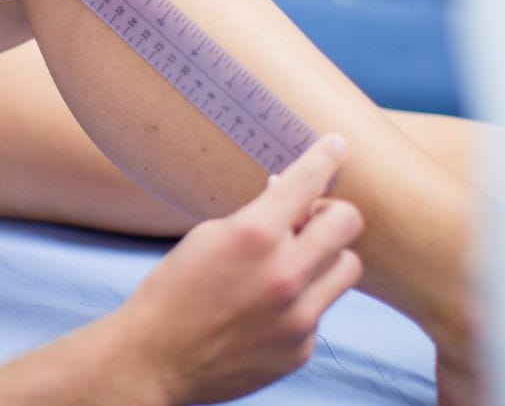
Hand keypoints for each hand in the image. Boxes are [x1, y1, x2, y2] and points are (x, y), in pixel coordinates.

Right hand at [116, 136, 362, 403]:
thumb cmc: (172, 292)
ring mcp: (298, 316)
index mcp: (254, 235)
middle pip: (347, 222)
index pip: (307, 180)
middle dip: (332, 212)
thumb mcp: (206, 237)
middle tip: (313, 218)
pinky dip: (303, 302)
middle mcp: (284, 273)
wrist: (155, 359)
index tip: (337, 146)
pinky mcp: (301, 348)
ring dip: (327, 258)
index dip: (326, 156)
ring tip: (297, 263)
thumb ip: (255, 218)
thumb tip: (286, 197)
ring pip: (348, 267)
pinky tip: (269, 309)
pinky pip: (322, 310)